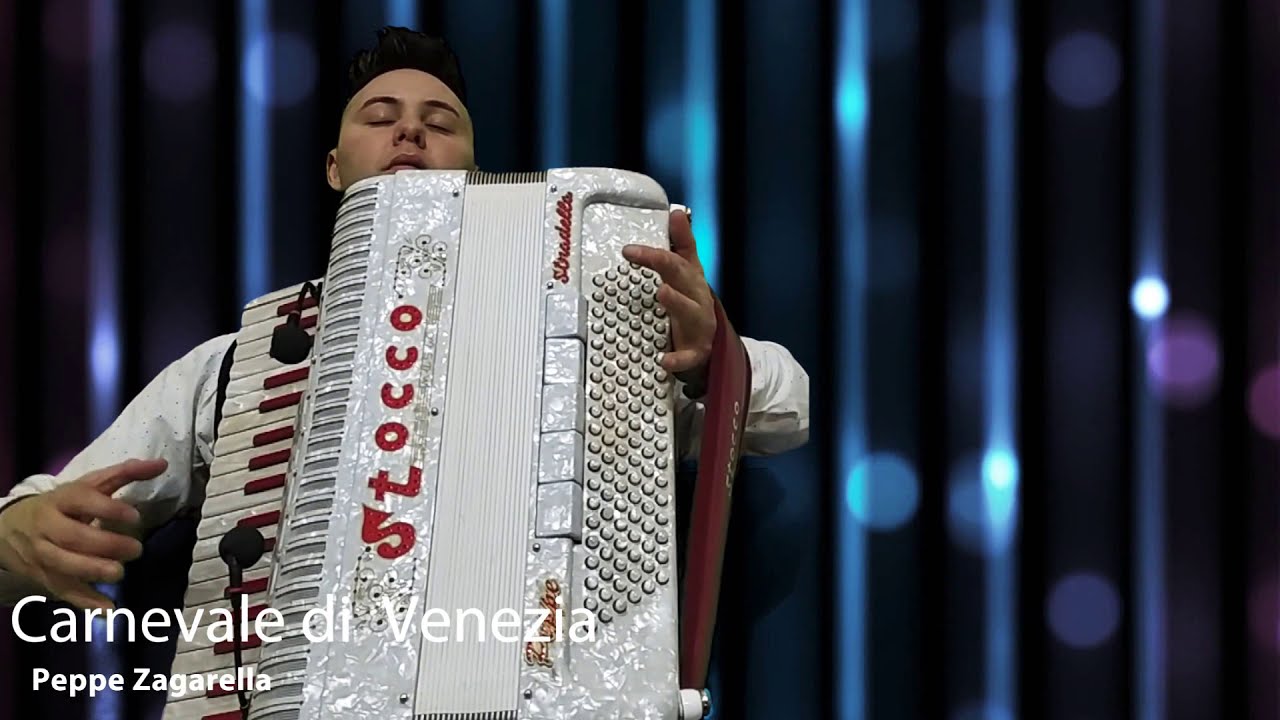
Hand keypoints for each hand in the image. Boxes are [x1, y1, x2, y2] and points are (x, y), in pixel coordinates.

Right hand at [0, 458, 162, 609]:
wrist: (11, 526)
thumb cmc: (64, 504)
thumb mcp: (89, 485)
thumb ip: (125, 473)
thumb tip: (161, 464)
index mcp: (61, 499)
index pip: (81, 500)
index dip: (107, 508)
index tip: (135, 516)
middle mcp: (47, 526)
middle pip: (72, 537)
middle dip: (104, 545)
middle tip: (136, 550)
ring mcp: (42, 553)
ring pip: (62, 565)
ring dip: (92, 572)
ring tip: (120, 574)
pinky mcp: (43, 576)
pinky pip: (62, 590)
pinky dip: (84, 601)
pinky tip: (108, 609)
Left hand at [622, 208, 716, 389]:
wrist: (705, 343)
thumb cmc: (689, 303)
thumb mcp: (686, 272)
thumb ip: (680, 244)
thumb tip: (676, 213)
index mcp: (692, 277)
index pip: (681, 253)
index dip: (669, 240)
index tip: (653, 231)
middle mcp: (697, 297)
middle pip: (682, 276)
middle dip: (662, 262)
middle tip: (636, 253)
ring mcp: (699, 323)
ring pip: (689, 311)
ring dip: (676, 301)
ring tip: (662, 293)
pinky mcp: (697, 350)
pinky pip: (688, 355)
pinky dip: (677, 358)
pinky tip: (665, 360)